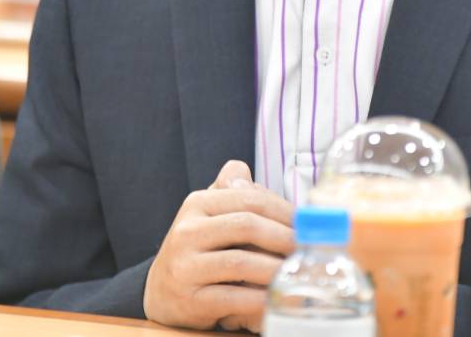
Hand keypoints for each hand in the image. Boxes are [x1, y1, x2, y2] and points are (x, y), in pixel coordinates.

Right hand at [143, 160, 294, 332]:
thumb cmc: (198, 249)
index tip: (308, 224)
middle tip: (308, 248)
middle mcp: (187, 231)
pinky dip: (260, 299)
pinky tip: (276, 298)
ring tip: (297, 273)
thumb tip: (245, 171)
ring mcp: (185, 266)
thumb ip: (230, 191)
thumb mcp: (208, 214)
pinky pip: (233, 298)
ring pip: (242, 263)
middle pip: (247, 225)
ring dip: (276, 269)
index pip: (249, 198)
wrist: (161, 292)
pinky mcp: (189, 300)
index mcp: (197, 204)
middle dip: (285, 237)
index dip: (284, 210)